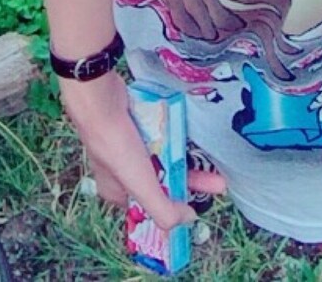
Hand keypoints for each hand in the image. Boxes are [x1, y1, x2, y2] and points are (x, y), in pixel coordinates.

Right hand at [58, 69, 226, 230]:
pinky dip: (176, 136)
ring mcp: (128, 145)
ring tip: (213, 159)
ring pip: (164, 155)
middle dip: (191, 181)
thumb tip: (187, 220)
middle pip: (163, 180)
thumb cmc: (116, 146)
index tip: (201, 202)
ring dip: (186, 157)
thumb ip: (163, 210)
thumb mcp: (141, 185)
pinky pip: (161, 135)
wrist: (102, 100)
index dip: (177, 204)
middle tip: (218, 181)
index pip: (153, 205)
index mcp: (118, 192)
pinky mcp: (136, 124)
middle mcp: (122, 171)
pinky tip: (193, 135)